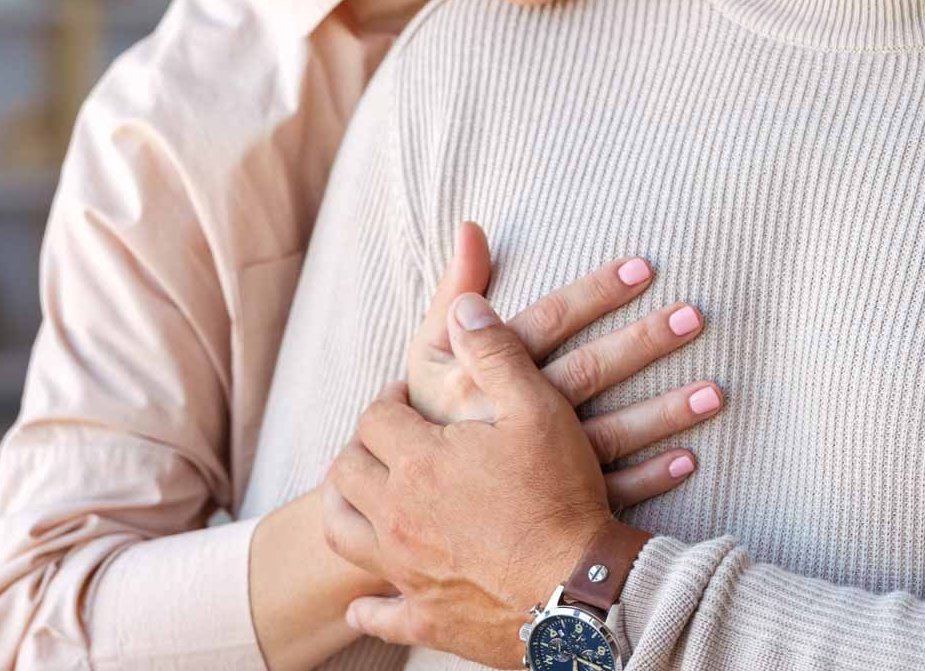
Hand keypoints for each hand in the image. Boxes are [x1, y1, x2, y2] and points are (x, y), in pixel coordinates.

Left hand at [325, 293, 633, 666]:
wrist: (581, 590)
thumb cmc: (560, 495)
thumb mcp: (537, 408)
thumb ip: (496, 353)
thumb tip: (463, 306)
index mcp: (418, 462)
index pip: (376, 417)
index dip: (388, 400)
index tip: (404, 398)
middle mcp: (397, 516)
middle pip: (347, 470)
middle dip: (361, 447)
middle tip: (385, 439)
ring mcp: (405, 570)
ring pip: (343, 533)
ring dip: (345, 508)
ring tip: (361, 495)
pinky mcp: (423, 617)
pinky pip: (378, 614)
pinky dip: (367, 608)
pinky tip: (364, 604)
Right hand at [406, 223, 721, 508]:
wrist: (414, 504)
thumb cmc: (428, 412)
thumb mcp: (429, 351)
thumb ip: (454, 290)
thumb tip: (473, 224)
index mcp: (484, 374)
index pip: (550, 322)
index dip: (594, 293)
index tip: (643, 267)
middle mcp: (513, 419)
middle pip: (588, 372)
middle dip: (643, 343)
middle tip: (694, 316)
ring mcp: (537, 468)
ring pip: (610, 434)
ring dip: (664, 413)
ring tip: (715, 390)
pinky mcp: (554, 505)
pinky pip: (610, 492)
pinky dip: (650, 478)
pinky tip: (690, 458)